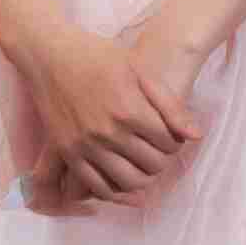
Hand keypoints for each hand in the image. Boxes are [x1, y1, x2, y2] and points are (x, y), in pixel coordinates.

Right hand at [17, 9, 196, 213]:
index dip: (175, 142)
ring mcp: (85, 145)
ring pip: (128, 181)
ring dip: (142, 176)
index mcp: (130, 110)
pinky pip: (96, 185)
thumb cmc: (99, 56)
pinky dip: (115, 189)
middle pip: (152, 165)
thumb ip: (170, 105)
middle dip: (162, 159)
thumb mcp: (140, 71)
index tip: (169, 135)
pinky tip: (121, 177)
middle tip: (158, 149)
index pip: (168, 144)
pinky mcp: (68, 152)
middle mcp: (108, 132)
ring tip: (142, 163)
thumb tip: (196, 136)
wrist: (49, 55)